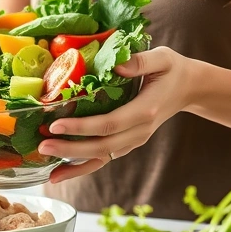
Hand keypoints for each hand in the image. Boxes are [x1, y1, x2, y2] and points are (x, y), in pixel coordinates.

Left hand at [36, 47, 194, 182]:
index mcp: (145, 111)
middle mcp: (139, 131)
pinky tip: (60, 173)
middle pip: (101, 146)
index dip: (82, 127)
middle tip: (41, 145)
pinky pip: (103, 158)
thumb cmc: (172, 70)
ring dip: (73, 164)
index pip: (109, 123)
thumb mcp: (163, 59)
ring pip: (101, 158)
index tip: (56, 124)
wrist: (188, 88)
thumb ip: (141, 61)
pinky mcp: (127, 143)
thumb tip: (117, 67)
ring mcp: (133, 140)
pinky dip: (82, 168)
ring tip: (46, 167)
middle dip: (69, 149)